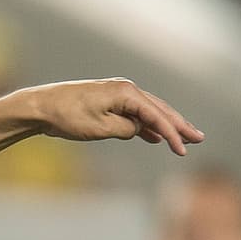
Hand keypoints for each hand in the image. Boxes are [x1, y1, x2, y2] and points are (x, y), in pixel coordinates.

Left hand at [26, 80, 202, 155]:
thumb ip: (126, 129)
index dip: (172, 134)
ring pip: (148, 111)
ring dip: (166, 125)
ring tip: (184, 137)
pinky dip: (145, 126)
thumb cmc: (67, 116)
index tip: (183, 150)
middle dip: (179, 125)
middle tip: (199, 138)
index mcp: (126, 93)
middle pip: (159, 109)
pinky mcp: (108, 103)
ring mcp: (117, 95)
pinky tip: (154, 138)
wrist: (41, 107)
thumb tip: (140, 130)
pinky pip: (134, 115)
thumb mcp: (100, 128)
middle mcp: (125, 89)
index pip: (156, 115)